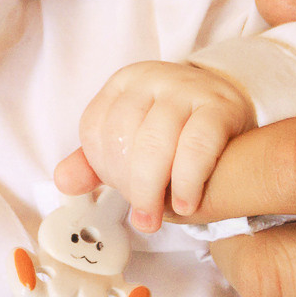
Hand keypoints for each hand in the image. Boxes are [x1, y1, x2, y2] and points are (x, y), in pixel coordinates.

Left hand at [67, 60, 255, 229]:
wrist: (231, 111)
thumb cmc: (175, 133)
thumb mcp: (133, 141)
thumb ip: (97, 162)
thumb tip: (64, 181)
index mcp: (122, 85)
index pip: (95, 130)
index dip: (104, 170)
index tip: (120, 194)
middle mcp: (151, 79)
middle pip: (124, 137)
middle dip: (130, 185)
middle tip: (143, 217)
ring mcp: (186, 88)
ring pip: (157, 142)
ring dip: (154, 189)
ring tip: (160, 215)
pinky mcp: (220, 105)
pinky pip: (197, 145)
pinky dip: (186, 180)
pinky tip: (186, 202)